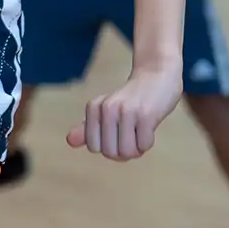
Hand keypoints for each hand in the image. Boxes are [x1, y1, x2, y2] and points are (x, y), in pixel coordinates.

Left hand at [66, 63, 181, 160]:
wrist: (158, 75)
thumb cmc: (132, 99)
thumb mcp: (106, 110)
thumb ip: (88, 128)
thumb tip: (69, 141)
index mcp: (94, 107)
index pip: (94, 147)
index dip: (109, 147)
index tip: (118, 134)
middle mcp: (107, 108)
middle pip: (109, 153)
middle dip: (123, 152)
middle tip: (132, 137)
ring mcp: (127, 111)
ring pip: (126, 152)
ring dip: (136, 150)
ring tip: (140, 135)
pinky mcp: (146, 115)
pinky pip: (144, 145)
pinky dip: (148, 143)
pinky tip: (149, 128)